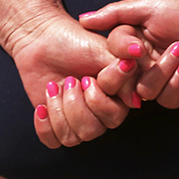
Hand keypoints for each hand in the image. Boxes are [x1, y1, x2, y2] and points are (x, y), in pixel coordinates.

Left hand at [8, 12, 138, 147]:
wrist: (42, 37)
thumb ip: (124, 73)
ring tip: (55, 87)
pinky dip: (45, 126)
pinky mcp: (55, 123)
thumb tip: (136, 99)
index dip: (98, 100)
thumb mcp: (104, 51)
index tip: (89, 77)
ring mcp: (77, 118)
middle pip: (93, 131)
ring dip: (59, 110)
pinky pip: (54, 141)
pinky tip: (42, 106)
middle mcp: (100, 111)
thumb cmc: (75, 40)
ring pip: (73, 137)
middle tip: (71, 80)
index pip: (114, 117)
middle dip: (75, 104)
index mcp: (116, 95)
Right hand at [80, 0, 178, 108]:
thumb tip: (83, 18)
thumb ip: (115, 14)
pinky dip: (177, 83)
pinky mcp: (178, 94)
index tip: (136, 46)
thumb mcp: (147, 7)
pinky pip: (166, 100)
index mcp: (131, 44)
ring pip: (145, 91)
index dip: (120, 54)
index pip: (111, 57)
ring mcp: (159, 81)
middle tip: (150, 54)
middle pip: (122, 81)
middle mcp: (141, 65)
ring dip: (164, 70)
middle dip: (138, 68)